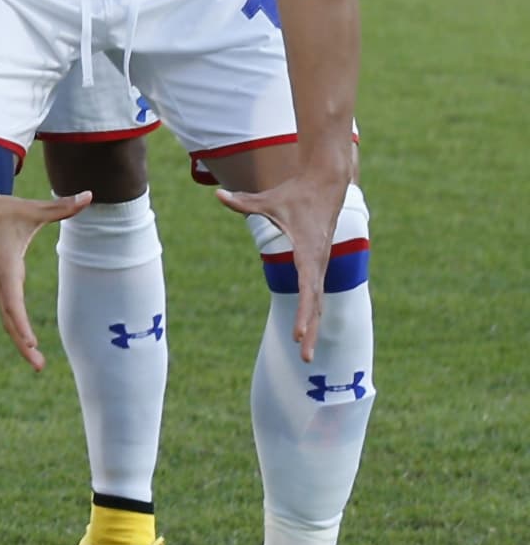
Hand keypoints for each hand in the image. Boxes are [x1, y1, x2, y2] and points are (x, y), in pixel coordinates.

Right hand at [0, 184, 93, 368]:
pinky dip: (16, 328)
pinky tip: (26, 341)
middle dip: (23, 344)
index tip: (31, 342)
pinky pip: (6, 311)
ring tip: (37, 362)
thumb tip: (90, 195)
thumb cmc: (2, 210)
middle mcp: (0, 280)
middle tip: (39, 366)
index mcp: (7, 268)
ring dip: (20, 340)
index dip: (21, 323)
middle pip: (9, 319)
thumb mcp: (34, 210)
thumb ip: (63, 207)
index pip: (13, 302)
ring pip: (7, 318)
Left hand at [217, 156, 353, 360]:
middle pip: (316, 304)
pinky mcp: (319, 264)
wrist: (326, 185)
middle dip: (311, 331)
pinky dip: (313, 313)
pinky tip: (308, 331)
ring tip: (306, 355)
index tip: (299, 334)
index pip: (307, 289)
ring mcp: (321, 265)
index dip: (303, 312)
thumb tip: (218, 195)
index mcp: (309, 252)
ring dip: (313, 327)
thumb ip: (243, 202)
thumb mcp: (269, 199)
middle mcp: (319, 263)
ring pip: (318, 303)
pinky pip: (317, 294)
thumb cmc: (295, 194)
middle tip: (306, 359)